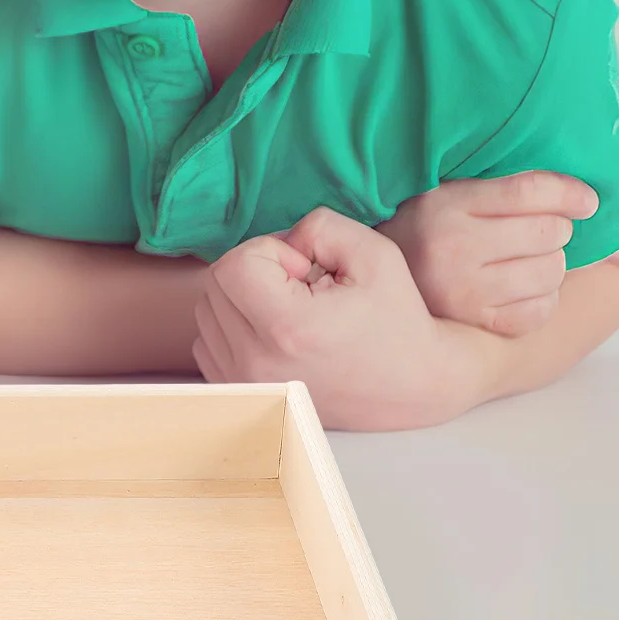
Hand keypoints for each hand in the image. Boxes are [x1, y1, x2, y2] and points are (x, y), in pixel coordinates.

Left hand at [194, 208, 473, 429]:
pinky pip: (206, 340)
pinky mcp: (239, 393)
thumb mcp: (374, 254)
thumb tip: (281, 241)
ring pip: (207, 310)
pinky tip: (272, 330)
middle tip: (300, 284)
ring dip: (241, 296)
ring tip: (290, 308)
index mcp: (288, 327)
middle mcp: (257, 361)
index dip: (268, 251)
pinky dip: (231, 325)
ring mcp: (244, 382)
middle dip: (254, 269)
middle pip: (215, 284)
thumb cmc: (396, 318)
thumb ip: (319, 227)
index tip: (304, 268)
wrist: (413, 385)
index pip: (233, 264)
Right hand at [379, 172, 596, 336]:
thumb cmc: (422, 230)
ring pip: (551, 271)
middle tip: (533, 232)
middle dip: (554, 229)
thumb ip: (503, 189)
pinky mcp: (473, 322)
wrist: (372, 280)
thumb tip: (582, 200)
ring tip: (524, 260)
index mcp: (444, 205)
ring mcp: (463, 290)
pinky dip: (542, 299)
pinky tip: (520, 288)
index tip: (585, 200)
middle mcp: (452, 247)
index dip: (569, 193)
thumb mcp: (447, 195)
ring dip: (550, 264)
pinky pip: (540, 310)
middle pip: (549, 231)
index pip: (529, 191)